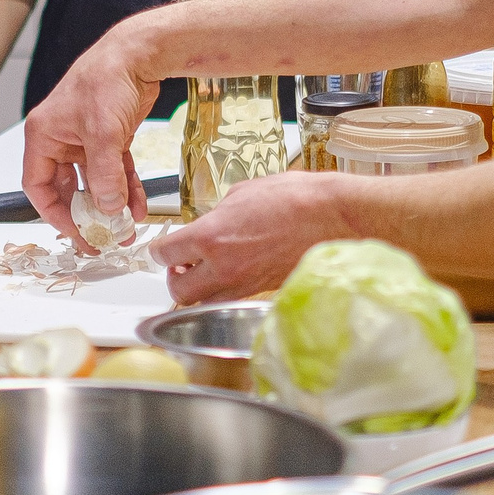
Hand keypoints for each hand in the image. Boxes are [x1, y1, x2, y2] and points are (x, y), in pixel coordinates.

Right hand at [19, 29, 158, 241]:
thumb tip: (108, 208)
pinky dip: (125, 189)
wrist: (138, 54)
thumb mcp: (103, 133)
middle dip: (86, 216)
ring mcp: (86, 140)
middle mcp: (61, 140)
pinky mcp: (110, 138)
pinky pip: (115, 172)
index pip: (39, 185)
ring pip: (94, 183)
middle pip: (66, 189)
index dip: (55, 213)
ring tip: (125, 230)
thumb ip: (104, 175)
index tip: (75, 232)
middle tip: (101, 239)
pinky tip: (137, 207)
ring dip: (109, 206)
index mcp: (44, 136)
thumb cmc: (106, 79)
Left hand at [151, 172, 355, 303]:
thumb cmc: (295, 198)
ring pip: (204, 302)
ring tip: (205, 271)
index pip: (165, 254)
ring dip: (198, 290)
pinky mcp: (262, 292)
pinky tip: (233, 273)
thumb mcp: (243, 193)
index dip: (159, 249)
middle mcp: (223, 267)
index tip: (162, 247)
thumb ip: (218, 214)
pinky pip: (231, 299)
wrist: (333, 218)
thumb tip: (212, 222)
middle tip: (179, 264)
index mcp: (210, 237)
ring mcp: (244, 284)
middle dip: (174, 278)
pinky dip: (225, 291)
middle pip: (179, 291)